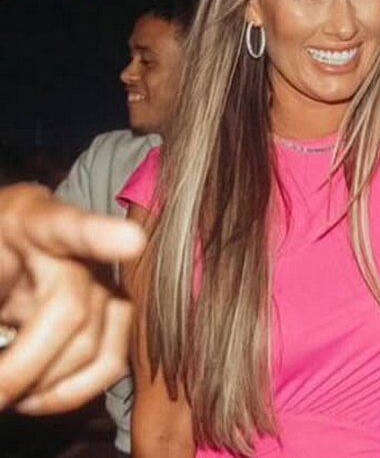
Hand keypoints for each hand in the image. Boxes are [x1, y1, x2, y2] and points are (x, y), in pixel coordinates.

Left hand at [0, 183, 144, 413]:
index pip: (65, 225)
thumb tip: (1, 353)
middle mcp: (77, 248)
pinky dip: (72, 392)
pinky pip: (111, 363)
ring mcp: (103, 282)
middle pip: (71, 310)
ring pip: (94, 345)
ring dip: (46, 385)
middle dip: (24, 367)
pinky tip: (36, 396)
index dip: (100, 235)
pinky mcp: (116, 316)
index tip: (130, 243)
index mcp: (27, 220)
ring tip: (6, 395)